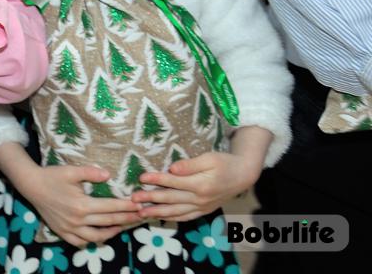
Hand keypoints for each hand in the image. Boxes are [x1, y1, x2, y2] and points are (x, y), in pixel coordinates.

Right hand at [16, 163, 142, 247]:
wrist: (31, 185)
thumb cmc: (52, 176)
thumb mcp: (71, 170)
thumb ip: (90, 173)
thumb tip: (108, 175)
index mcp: (82, 205)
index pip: (111, 207)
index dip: (127, 206)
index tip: (139, 205)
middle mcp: (77, 220)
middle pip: (108, 221)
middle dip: (126, 218)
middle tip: (139, 215)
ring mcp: (70, 229)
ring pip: (97, 237)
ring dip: (112, 232)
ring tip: (122, 226)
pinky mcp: (63, 232)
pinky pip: (81, 242)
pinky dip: (92, 240)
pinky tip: (99, 234)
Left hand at [132, 135, 266, 222]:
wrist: (243, 176)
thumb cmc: (224, 163)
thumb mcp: (209, 158)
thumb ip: (190, 165)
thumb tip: (172, 168)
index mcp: (201, 184)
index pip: (174, 182)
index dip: (157, 179)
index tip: (141, 178)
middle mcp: (200, 199)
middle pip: (171, 199)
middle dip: (151, 199)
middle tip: (133, 199)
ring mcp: (202, 207)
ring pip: (176, 211)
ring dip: (157, 212)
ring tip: (141, 213)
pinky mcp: (203, 210)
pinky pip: (186, 217)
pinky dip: (172, 218)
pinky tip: (160, 218)